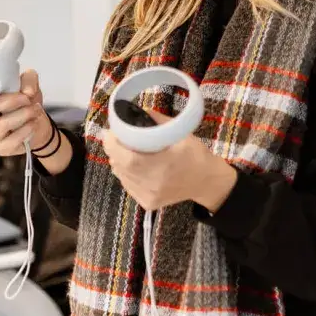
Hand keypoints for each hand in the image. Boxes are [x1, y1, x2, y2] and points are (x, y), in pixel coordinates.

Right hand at [0, 69, 53, 156]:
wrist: (40, 124)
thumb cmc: (27, 102)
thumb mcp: (29, 84)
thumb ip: (28, 80)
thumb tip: (27, 91)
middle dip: (9, 101)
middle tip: (26, 98)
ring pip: (1, 124)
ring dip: (23, 114)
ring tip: (34, 110)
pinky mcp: (0, 148)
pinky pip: (11, 140)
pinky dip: (26, 129)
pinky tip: (32, 124)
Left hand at [102, 110, 236, 212]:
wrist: (206, 182)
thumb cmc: (194, 154)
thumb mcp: (181, 133)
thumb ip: (157, 121)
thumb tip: (134, 112)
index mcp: (164, 165)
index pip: (129, 158)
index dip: (113, 145)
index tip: (110, 132)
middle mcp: (154, 184)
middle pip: (120, 166)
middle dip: (114, 150)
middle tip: (117, 138)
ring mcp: (149, 196)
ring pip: (121, 176)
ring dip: (118, 161)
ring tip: (127, 151)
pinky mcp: (147, 204)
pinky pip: (127, 185)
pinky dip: (125, 173)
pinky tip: (134, 166)